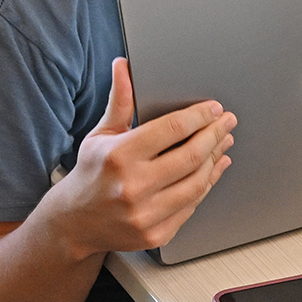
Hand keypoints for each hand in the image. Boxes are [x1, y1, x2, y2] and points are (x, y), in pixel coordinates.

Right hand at [43, 57, 235, 257]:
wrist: (74, 223)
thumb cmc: (91, 174)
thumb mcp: (101, 135)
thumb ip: (120, 102)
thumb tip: (123, 66)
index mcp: (119, 156)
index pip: (172, 129)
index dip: (199, 116)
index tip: (215, 109)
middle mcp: (133, 186)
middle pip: (191, 156)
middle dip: (215, 135)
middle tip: (227, 123)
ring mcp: (145, 214)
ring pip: (197, 183)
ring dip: (216, 160)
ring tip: (224, 144)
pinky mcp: (155, 234)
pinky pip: (191, 206)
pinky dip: (206, 185)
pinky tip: (213, 170)